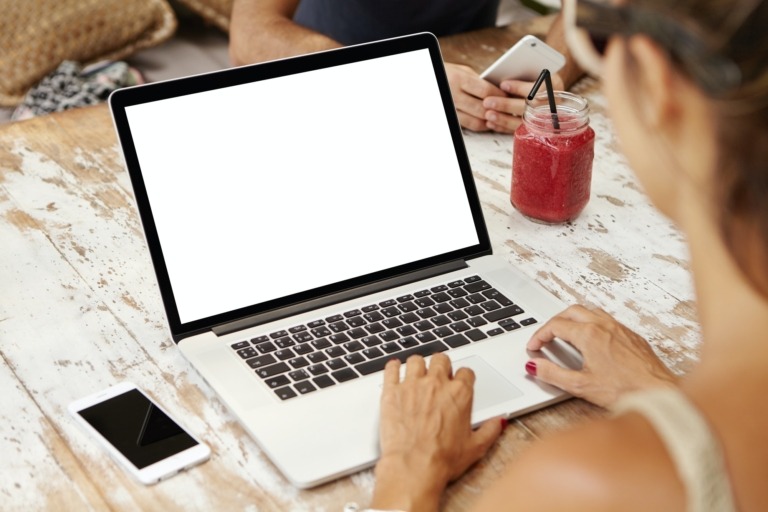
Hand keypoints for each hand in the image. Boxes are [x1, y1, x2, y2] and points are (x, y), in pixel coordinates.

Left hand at [371, 353, 503, 511]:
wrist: (414, 467)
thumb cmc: (442, 459)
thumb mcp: (475, 448)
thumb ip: (490, 430)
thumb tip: (498, 422)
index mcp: (459, 394)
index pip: (466, 371)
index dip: (463, 376)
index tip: (460, 381)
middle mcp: (436, 384)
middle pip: (441, 359)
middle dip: (442, 366)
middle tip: (439, 376)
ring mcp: (412, 386)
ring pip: (416, 360)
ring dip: (418, 365)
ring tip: (417, 373)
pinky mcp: (392, 392)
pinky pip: (391, 369)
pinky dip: (392, 367)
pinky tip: (394, 369)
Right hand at [444, 63, 505, 131]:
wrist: (430, 81)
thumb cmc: (447, 74)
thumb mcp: (462, 71)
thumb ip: (479, 81)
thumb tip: (498, 90)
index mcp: (457, 79)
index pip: (485, 90)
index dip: (499, 95)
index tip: (508, 96)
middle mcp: (452, 95)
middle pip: (482, 108)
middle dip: (498, 110)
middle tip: (508, 109)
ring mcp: (451, 109)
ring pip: (476, 121)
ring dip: (491, 120)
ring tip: (501, 116)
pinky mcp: (451, 118)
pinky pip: (469, 125)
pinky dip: (482, 125)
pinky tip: (488, 121)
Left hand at [483, 72, 565, 133]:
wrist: (550, 89)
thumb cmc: (538, 76)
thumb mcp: (535, 70)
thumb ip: (523, 74)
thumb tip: (501, 81)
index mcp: (554, 87)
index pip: (538, 89)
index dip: (519, 87)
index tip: (502, 84)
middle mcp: (552, 105)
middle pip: (528, 107)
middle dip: (506, 105)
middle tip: (487, 102)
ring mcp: (545, 120)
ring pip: (523, 122)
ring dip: (503, 119)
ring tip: (487, 114)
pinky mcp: (535, 129)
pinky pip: (518, 130)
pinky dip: (503, 127)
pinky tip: (491, 123)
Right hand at [526, 305, 677, 407]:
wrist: (659, 393)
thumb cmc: (626, 391)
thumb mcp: (581, 386)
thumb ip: (552, 374)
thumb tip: (534, 366)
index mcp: (589, 335)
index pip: (555, 326)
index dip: (540, 335)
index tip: (534, 347)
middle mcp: (604, 325)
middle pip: (571, 311)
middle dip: (554, 322)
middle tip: (546, 337)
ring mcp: (619, 328)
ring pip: (590, 311)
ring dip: (573, 319)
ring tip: (566, 334)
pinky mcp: (631, 335)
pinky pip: (606, 319)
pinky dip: (591, 323)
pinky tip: (592, 340)